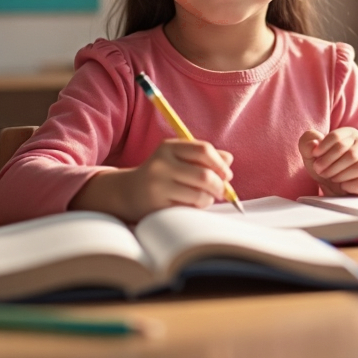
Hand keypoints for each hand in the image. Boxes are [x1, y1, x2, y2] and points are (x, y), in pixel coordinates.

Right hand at [72, 139, 233, 221]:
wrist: (128, 192)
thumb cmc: (163, 172)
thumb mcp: (179, 158)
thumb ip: (205, 156)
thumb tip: (229, 160)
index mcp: (169, 148)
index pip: (203, 150)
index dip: (220, 164)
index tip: (227, 175)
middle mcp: (161, 164)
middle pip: (204, 175)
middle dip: (220, 185)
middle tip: (222, 191)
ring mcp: (157, 186)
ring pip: (199, 195)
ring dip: (209, 199)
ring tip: (205, 198)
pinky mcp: (156, 205)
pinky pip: (188, 209)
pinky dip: (196, 208)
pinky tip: (190, 205)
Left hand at [298, 127, 357, 196]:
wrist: (341, 191)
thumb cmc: (327, 168)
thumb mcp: (312, 156)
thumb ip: (307, 143)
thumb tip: (313, 144)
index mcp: (351, 134)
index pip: (337, 137)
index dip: (322, 150)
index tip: (315, 159)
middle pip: (348, 152)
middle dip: (329, 164)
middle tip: (321, 171)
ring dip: (339, 175)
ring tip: (333, 178)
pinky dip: (350, 185)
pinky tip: (344, 186)